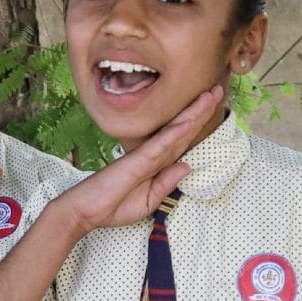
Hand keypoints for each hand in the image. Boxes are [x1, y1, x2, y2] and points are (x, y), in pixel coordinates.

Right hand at [52, 87, 222, 233]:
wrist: (84, 211)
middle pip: (181, 129)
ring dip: (194, 113)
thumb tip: (187, 166)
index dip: (197, 123)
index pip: (181, 140)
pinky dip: (176, 132)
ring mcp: (145, 155)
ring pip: (175, 131)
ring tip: (210, 96)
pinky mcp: (137, 161)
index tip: (212, 107)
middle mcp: (152, 155)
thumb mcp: (147, 202)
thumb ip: (166, 184)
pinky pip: (161, 145)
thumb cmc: (112, 206)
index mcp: (155, 164)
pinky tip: (190, 121)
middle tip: (217, 89)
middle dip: (200, 110)